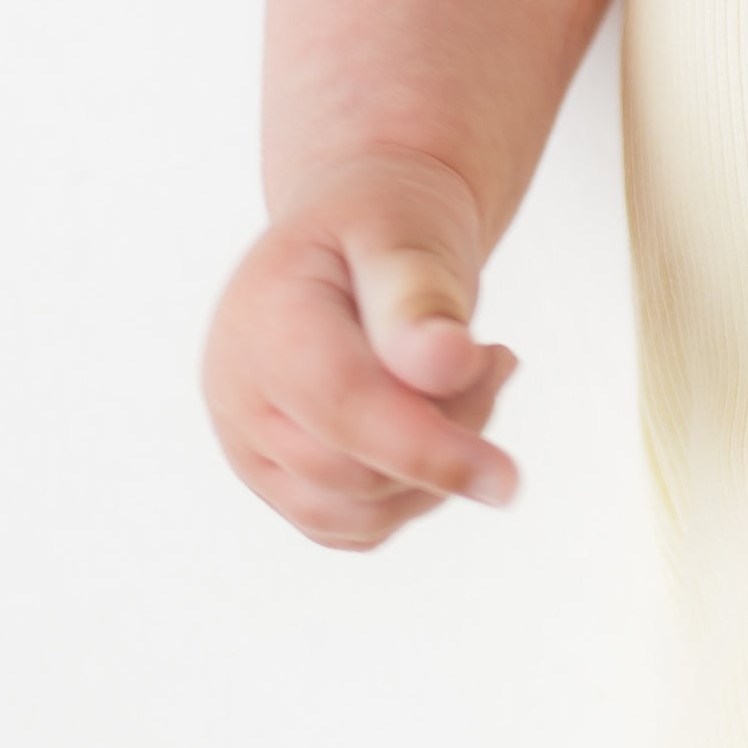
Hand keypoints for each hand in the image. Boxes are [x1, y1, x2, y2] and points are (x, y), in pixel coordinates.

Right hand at [202, 149, 519, 546]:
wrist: (354, 232)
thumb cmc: (382, 219)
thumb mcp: (405, 225)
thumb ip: (419, 293)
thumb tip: (447, 367)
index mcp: (262, 320)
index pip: (342, 407)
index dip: (427, 447)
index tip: (507, 478)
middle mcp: (240, 397)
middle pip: (354, 469)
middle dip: (451, 432)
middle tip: (495, 358)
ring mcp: (252, 448)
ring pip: (356, 514)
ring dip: (437, 469)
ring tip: (471, 379)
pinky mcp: (282, 482)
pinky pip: (354, 527)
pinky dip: (412, 493)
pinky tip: (440, 423)